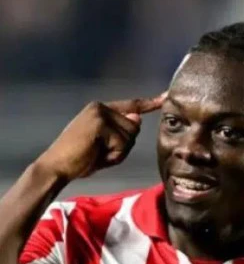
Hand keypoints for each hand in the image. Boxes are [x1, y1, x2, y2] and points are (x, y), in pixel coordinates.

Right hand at [38, 94, 165, 181]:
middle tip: (101, 154)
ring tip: (97, 155)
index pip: (131, 106)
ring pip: (129, 136)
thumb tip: (137, 119)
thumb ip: (123, 135)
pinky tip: (96, 155)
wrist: (58, 166)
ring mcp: (99, 113)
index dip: (149, 103)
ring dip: (118, 153)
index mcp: (101, 110)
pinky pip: (121, 143)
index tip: (166, 97)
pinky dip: (113, 155)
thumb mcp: (107, 147)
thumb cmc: (81, 160)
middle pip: (134, 127)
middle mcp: (100, 107)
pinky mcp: (99, 123)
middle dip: (124, 148)